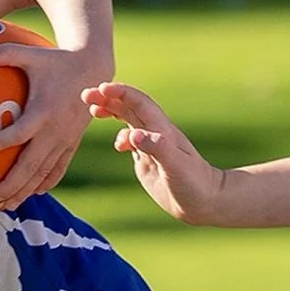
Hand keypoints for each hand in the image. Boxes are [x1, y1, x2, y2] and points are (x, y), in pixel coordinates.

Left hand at [0, 41, 92, 207]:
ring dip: (25, 190)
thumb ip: (7, 54)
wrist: (93, 69)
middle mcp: (55, 130)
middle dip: (12, 183)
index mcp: (43, 110)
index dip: (3, 141)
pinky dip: (46, 182)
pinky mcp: (71, 143)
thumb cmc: (56, 61)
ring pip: (44, 172)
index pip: (22, 131)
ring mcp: (65, 140)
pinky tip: (32, 194)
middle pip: (32, 163)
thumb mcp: (33, 55)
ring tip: (6, 206)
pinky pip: (58, 168)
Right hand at [83, 81, 225, 222]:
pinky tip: (117, 146)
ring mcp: (151, 146)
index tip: (101, 88)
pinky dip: (120, 138)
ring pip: (128, 121)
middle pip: (129, 108)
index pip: (138, 103)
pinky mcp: (148, 160)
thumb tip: (132, 134)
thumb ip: (156, 148)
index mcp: (161, 130)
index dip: (120, 93)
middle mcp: (155, 134)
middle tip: (85, 95)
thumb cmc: (193, 184)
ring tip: (92, 110)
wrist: (205, 201)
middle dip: (108, 99)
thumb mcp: (175, 166)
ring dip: (111, 112)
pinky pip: (131, 142)